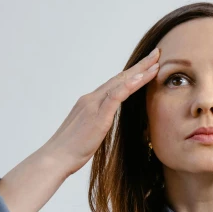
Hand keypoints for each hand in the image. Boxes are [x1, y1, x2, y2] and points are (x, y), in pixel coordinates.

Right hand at [44, 48, 160, 175]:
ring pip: (120, 83)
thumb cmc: (71, 150)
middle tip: (156, 54)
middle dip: (139, 66)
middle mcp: (91, 99)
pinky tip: (141, 78)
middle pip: (119, 78)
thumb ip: (98, 122)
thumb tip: (105, 122)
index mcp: (90, 102)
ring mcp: (94, 105)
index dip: (131, 74)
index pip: (115, 84)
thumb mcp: (88, 132)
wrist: (56, 157)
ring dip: (139, 72)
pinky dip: (129, 85)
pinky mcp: (98, 115)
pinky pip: (115, 96)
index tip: (147, 66)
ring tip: (156, 63)